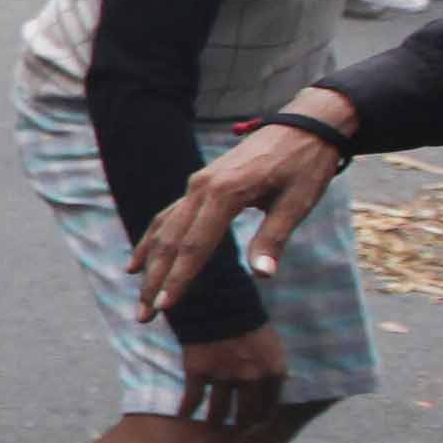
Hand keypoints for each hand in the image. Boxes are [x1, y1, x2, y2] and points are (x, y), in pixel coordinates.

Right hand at [133, 99, 352, 315]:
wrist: (305, 127)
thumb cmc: (305, 166)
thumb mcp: (297, 202)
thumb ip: (274, 238)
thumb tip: (263, 275)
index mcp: (225, 194)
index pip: (195, 245)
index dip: (179, 279)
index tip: (164, 307)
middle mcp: (201, 188)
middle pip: (171, 242)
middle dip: (155, 280)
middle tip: (143, 316)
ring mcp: (197, 185)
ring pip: (164, 229)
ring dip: (150, 263)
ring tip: (137, 293)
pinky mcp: (200, 185)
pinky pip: (169, 215)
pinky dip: (152, 239)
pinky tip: (139, 259)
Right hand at [170, 322, 292, 430]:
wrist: (218, 298)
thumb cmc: (247, 318)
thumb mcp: (271, 342)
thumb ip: (274, 366)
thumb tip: (282, 383)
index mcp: (273, 371)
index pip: (268, 408)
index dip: (260, 419)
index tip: (252, 423)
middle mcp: (251, 378)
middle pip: (245, 415)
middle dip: (240, 425)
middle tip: (232, 430)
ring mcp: (224, 376)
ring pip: (218, 412)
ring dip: (214, 422)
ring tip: (210, 426)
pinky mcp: (199, 371)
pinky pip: (192, 399)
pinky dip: (186, 410)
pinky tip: (183, 415)